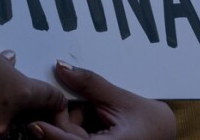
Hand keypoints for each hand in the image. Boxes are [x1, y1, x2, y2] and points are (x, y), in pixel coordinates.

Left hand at [28, 62, 175, 139]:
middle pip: (67, 138)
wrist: (164, 134)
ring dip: (73, 122)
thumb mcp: (122, 99)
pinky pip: (76, 139)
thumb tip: (62, 67)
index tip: (35, 124)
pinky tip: (94, 118)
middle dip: (67, 118)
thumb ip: (91, 84)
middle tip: (78, 100)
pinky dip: (78, 126)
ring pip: (70, 138)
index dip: (52, 134)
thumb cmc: (151, 122)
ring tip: (98, 111)